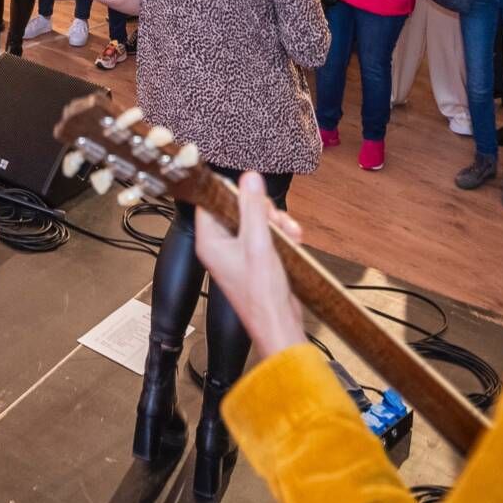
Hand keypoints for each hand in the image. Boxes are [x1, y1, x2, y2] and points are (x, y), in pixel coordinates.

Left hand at [190, 172, 309, 358]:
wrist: (279, 323)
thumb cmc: (261, 294)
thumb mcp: (258, 242)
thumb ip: (253, 208)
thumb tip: (249, 179)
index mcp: (211, 241)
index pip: (211, 202)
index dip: (230, 191)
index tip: (249, 187)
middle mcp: (221, 246)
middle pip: (238, 209)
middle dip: (261, 210)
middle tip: (272, 219)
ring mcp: (239, 253)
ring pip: (256, 220)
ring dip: (275, 222)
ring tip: (286, 231)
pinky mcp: (255, 259)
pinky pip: (267, 234)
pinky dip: (281, 234)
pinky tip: (292, 239)